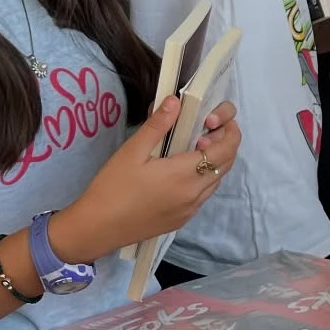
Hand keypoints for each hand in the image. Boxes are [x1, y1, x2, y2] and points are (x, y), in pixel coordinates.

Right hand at [53, 99, 240, 261]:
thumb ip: (158, 126)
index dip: (231, 132)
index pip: (225, 151)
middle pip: (225, 165)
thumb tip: (175, 101)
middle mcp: (194, 194)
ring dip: (214, 163)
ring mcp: (190, 210)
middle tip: (204, 130)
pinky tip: (182, 172)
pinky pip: (203, 195)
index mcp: (185, 175)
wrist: (97, 228)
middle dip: (224, 144)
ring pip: (216, 182)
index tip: (222, 120)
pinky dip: (203, 179)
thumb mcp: (132, 152)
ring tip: (192, 149)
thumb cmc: (112, 188)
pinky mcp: (182, 220)